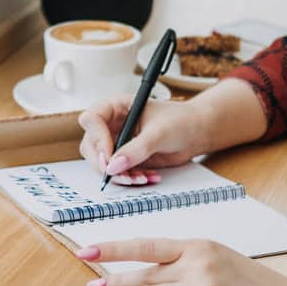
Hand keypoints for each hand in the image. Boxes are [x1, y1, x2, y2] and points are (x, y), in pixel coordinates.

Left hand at [76, 238, 286, 285]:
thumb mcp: (221, 260)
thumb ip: (188, 262)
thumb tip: (152, 272)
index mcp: (199, 245)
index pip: (147, 245)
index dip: (114, 248)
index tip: (89, 249)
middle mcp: (197, 263)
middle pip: (144, 273)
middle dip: (112, 280)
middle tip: (89, 285)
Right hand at [77, 97, 205, 185]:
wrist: (195, 133)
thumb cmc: (180, 121)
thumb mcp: (159, 133)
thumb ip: (136, 149)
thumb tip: (114, 166)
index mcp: (117, 107)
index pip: (91, 119)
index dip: (97, 139)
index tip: (109, 156)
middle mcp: (112, 124)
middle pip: (91, 145)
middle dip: (104, 163)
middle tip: (120, 175)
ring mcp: (117, 142)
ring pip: (102, 162)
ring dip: (119, 175)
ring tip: (141, 178)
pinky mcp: (125, 158)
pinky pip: (117, 172)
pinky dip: (130, 178)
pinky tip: (149, 177)